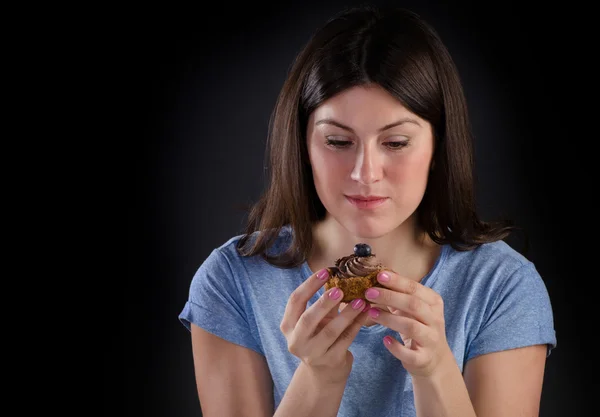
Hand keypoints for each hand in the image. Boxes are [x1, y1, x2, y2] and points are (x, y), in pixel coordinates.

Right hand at [280, 268, 369, 383]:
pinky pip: (346, 339)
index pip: (295, 301)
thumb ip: (323, 301)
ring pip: (330, 331)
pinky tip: (365, 313)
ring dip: (346, 314)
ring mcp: (313, 354)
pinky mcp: (330, 361)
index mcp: (288, 325)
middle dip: (324, 303)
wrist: (324, 371)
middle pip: (308, 319)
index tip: (325, 271)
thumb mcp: (316, 319)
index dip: (309, 285)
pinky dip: (357, 324)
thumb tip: (339, 274)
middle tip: (340, 289)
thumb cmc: (319, 336)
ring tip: (360, 301)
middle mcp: (296, 341)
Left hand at [364, 270, 452, 377]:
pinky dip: (396, 347)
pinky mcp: (423, 358)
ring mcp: (431, 340)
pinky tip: (385, 340)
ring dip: (388, 319)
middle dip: (389, 297)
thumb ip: (400, 295)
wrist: (435, 360)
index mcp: (433, 303)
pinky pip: (409, 353)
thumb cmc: (420, 328)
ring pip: (411, 326)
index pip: (415, 288)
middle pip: (413, 304)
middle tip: (369, 292)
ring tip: (371, 312)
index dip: (397, 281)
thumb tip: (379, 276)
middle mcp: (435, 320)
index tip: (379, 275)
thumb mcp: (414, 309)